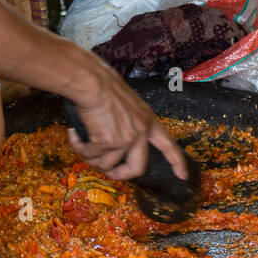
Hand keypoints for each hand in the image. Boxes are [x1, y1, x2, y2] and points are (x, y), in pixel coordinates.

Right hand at [68, 66, 189, 181]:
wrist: (91, 82)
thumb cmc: (104, 85)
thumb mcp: (126, 103)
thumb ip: (128, 121)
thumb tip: (114, 141)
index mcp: (147, 120)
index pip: (167, 144)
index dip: (176, 162)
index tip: (182, 175)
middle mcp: (139, 133)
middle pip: (136, 168)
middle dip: (120, 175)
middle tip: (109, 173)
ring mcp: (124, 140)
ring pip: (106, 164)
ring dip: (91, 156)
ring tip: (81, 140)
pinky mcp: (107, 143)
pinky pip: (90, 155)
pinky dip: (79, 147)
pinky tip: (74, 134)